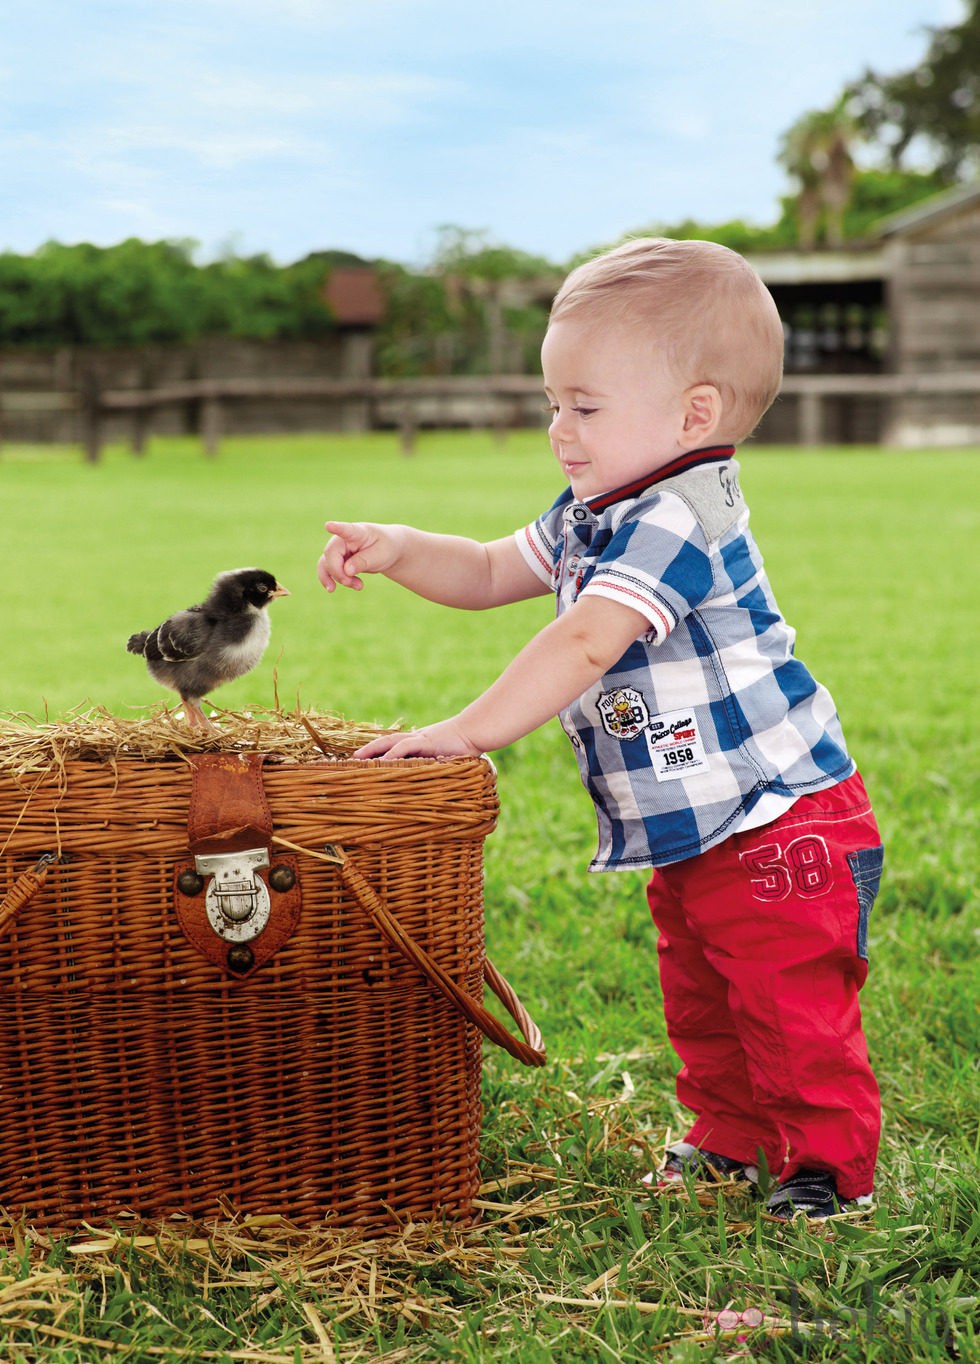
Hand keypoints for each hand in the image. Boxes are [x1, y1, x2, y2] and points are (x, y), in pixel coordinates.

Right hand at [317, 521, 401, 591]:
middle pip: (331, 554)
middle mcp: (343, 539)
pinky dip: (331, 580)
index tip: (328, 525)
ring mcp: (337, 549)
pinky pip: (327, 571)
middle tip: (359, 585)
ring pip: (326, 564)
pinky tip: (333, 589)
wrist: (388, 550)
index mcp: (358, 532)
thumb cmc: (386, 548)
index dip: (336, 528)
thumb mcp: (381, 555)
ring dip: (338, 579)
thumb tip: (346, 571)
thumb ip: (364, 562)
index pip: (346, 530)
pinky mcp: (336, 560)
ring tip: (358, 587)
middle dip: (339, 573)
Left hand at [354, 719, 482, 760]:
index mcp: (418, 743)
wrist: (476, 731)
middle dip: (368, 750)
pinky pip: (405, 747)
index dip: (378, 751)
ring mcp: (419, 739)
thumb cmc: (465, 747)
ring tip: (358, 758)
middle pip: (385, 741)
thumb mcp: (447, 759)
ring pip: (390, 742)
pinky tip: (382, 760)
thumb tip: (433, 782)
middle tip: (352, 759)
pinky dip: (392, 753)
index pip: (394, 745)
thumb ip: (438, 767)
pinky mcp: (425, 741)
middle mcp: (415, 739)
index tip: (364, 761)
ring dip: (373, 750)